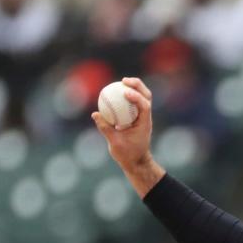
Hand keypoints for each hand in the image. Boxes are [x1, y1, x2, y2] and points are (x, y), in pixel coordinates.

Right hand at [91, 77, 164, 197]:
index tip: (125, 92)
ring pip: (142, 97)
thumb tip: (95, 114)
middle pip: (147, 96)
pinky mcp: (137, 117)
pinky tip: (115, 91)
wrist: (137, 162)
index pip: (145, 106)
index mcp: (144, 124)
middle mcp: (145, 118)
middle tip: (124, 81)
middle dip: (138, 85)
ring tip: (121, 82)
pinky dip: (127, 95)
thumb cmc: (128, 155)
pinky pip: (133, 102)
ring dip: (134, 87)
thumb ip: (105, 128)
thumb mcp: (115, 143)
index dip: (136, 96)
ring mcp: (142, 116)